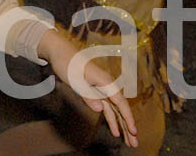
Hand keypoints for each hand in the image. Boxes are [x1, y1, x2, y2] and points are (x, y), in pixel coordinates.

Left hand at [39, 30, 138, 147]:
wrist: (60, 52)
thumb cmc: (68, 64)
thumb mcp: (76, 80)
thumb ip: (88, 95)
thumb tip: (101, 110)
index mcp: (105, 82)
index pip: (120, 102)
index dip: (127, 117)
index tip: (133, 130)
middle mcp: (107, 86)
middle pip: (121, 109)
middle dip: (128, 126)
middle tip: (135, 143)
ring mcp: (102, 90)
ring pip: (115, 111)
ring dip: (121, 126)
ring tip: (129, 142)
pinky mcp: (96, 92)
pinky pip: (107, 108)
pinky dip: (111, 119)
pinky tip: (115, 131)